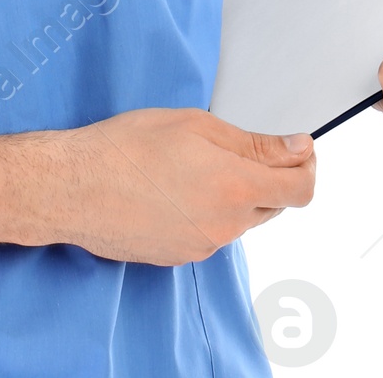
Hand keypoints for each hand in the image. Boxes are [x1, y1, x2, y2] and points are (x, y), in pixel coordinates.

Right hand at [51, 107, 316, 265]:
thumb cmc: (128, 148)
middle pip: (273, 204)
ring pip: (239, 218)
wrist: (76, 188)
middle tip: (237, 147)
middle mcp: (227, 225)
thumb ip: (254, 142)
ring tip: (192, 165)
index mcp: (236, 186)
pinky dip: (205, 210)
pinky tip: (174, 188)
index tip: (297, 149)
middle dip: (268, 176)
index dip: (306, 166)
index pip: (301, 189)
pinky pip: (211, 232)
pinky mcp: (182, 256)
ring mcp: (204, 246)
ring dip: (233, 193)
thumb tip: (297, 147)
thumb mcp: (195, 125)